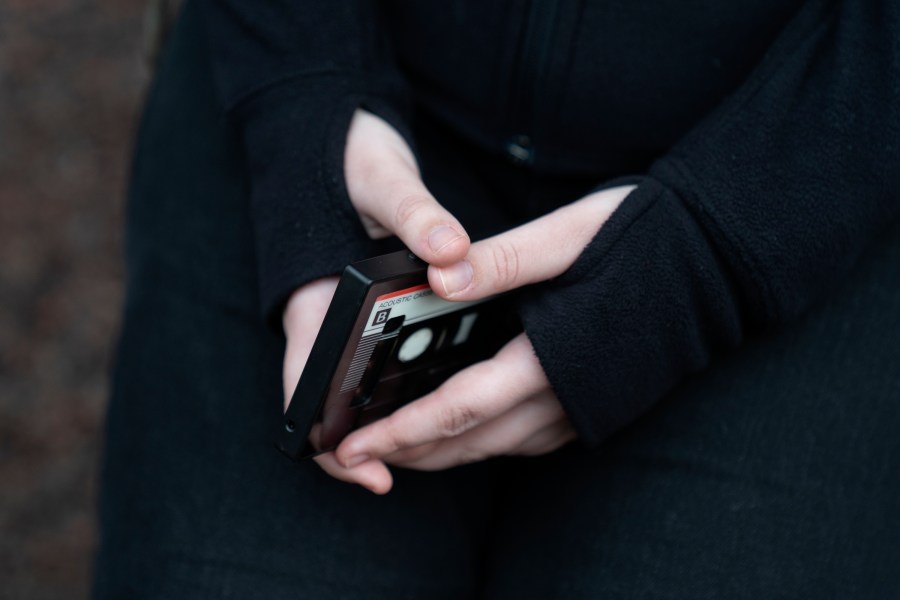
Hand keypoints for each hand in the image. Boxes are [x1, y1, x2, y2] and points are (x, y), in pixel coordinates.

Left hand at [283, 109, 635, 492]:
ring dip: (445, 450)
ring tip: (400, 441)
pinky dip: (485, 439)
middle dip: (411, 453)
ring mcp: (585, 408)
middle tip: (359, 453)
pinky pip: (528, 438)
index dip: (402, 433)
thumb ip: (503, 260)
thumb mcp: (568, 236)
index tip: (354, 448)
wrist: (716, 262)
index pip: (459, 410)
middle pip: (472, 442)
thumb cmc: (642, 240)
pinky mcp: (598, 405)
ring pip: (498, 446)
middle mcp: (566, 397)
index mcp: (549, 358)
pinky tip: (466, 422)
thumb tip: (439, 277)